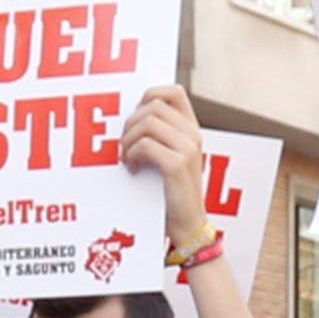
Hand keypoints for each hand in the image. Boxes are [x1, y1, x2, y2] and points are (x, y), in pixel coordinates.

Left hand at [120, 82, 207, 246]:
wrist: (188, 226)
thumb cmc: (172, 192)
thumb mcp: (171, 157)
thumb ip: (160, 134)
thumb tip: (132, 115)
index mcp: (192, 130)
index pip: (174, 91)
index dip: (150, 93)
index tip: (136, 113)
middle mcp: (193, 135)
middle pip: (153, 105)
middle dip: (131, 121)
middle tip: (125, 143)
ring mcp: (188, 149)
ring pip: (148, 122)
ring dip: (129, 138)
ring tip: (126, 155)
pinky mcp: (177, 165)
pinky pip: (146, 145)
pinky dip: (132, 154)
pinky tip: (132, 167)